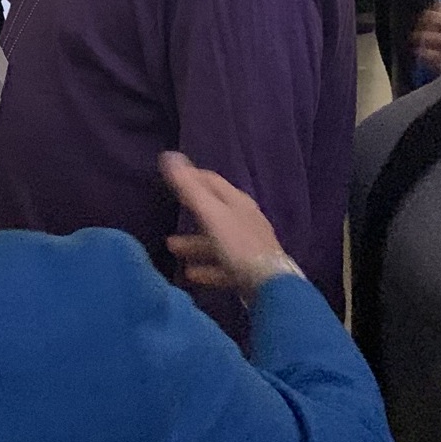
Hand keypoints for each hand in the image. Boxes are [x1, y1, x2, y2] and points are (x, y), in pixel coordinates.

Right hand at [160, 152, 294, 300]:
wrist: (270, 285)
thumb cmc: (238, 244)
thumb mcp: (211, 213)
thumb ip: (189, 187)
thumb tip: (169, 155)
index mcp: (237, 202)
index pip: (212, 181)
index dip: (192, 176)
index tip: (172, 176)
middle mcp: (244, 220)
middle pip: (213, 212)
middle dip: (190, 213)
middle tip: (170, 213)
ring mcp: (248, 245)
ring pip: (216, 240)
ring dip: (194, 243)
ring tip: (172, 248)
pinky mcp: (248, 269)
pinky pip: (222, 264)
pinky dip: (206, 266)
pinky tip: (191, 273)